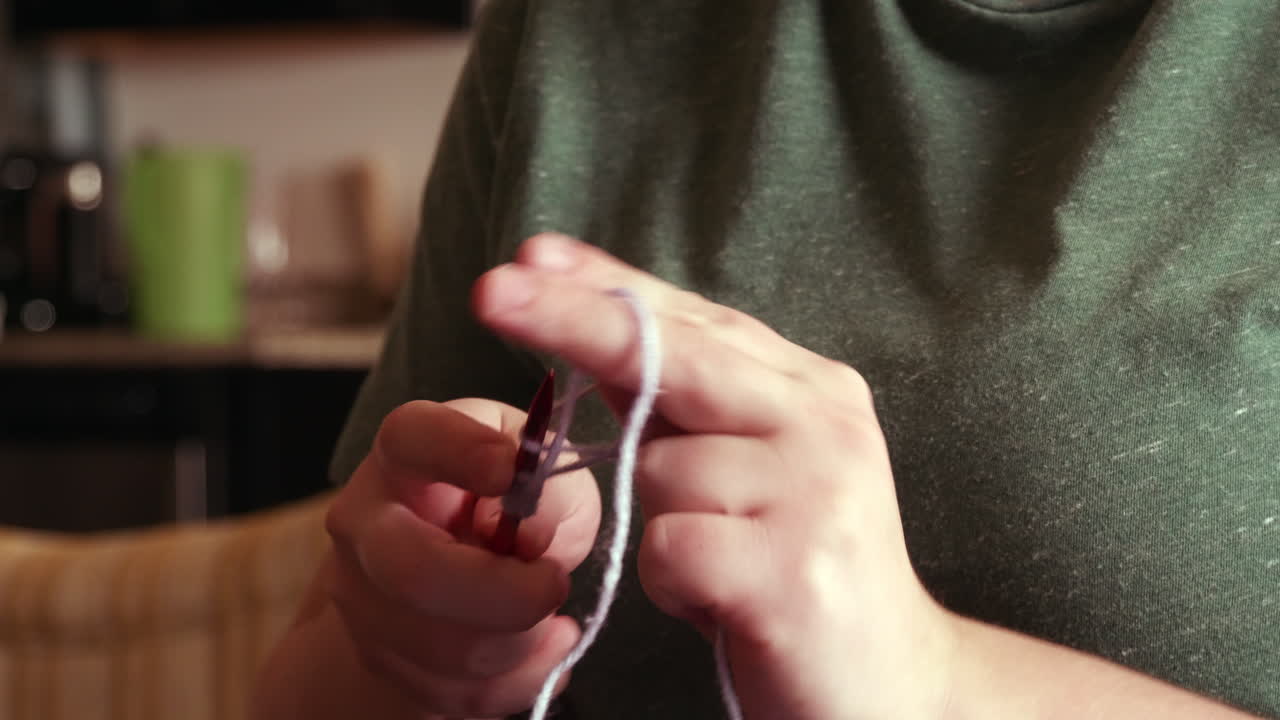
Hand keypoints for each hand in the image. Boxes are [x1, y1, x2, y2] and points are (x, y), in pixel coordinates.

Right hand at [323, 397, 601, 716]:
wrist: (452, 577)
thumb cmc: (506, 507)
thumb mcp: (547, 475)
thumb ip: (552, 489)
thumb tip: (531, 533)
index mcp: (403, 455)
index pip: (411, 438)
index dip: (459, 450)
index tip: (510, 468)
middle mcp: (364, 523)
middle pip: (411, 570)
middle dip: (503, 592)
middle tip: (555, 581)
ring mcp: (362, 598)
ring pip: (445, 646)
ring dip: (521, 639)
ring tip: (552, 612)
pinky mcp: (381, 661)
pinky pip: (460, 692)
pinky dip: (520, 677)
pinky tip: (542, 645)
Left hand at [472, 234, 956, 719]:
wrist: (895, 681)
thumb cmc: (799, 566)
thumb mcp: (757, 469)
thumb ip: (693, 410)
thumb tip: (597, 344)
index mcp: (812, 390)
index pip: (696, 321)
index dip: (609, 286)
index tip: (531, 254)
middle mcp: (820, 424)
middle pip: (674, 357)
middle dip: (573, 320)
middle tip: (491, 289)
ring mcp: (811, 494)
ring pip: (659, 470)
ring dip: (662, 521)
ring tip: (724, 565)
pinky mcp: (790, 572)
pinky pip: (668, 549)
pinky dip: (672, 583)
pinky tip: (723, 602)